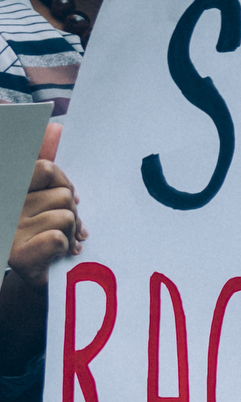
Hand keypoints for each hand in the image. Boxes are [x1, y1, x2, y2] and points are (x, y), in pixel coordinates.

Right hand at [9, 124, 72, 284]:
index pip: (46, 168)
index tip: (69, 196)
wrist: (35, 275)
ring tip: (63, 241)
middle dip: (73, 211)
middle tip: (69, 226)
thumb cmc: (39, 230)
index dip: (64, 182)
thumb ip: (44, 160)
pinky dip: (66, 248)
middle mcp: (4, 206)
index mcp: (11, 188)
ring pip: (66, 215)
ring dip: (72, 231)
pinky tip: (57, 254)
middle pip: (62, 194)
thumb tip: (55, 126)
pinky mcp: (17, 256)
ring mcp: (7, 231)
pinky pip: (59, 238)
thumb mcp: (40, 193)